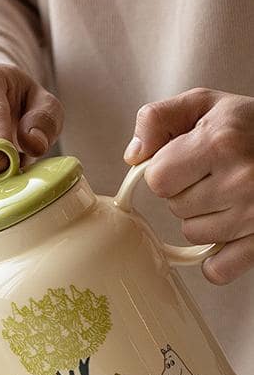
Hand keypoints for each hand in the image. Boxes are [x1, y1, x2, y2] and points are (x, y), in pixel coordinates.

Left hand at [125, 88, 253, 284]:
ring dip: (203, 218)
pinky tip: (228, 233)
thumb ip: (159, 119)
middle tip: (215, 175)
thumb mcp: (205, 105)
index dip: (165, 170)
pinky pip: (218, 269)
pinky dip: (218, 259)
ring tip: (229, 194)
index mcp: (221, 143)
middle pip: (175, 207)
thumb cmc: (250, 125)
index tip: (186, 160)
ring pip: (193, 234)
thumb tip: (133, 156)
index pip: (158, 179)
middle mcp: (242, 179)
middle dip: (186, 192)